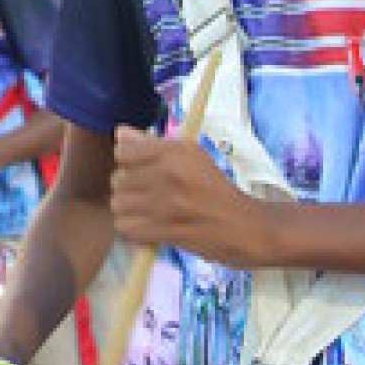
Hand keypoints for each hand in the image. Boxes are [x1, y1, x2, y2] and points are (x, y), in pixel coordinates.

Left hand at [110, 126, 277, 266]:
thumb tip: (120, 133)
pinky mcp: (166, 230)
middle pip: (118, 180)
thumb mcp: (192, 157)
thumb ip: (152, 145)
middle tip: (150, 197)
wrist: (247, 227)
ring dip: (129, 212)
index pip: (122, 151)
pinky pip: (127, 228)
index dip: (128, 164)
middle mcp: (169, 173)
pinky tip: (150, 228)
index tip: (143, 172)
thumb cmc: (218, 191)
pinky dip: (134, 231)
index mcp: (175, 151)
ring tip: (148, 214)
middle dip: (129, 190)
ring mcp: (167, 203)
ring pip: (118, 205)